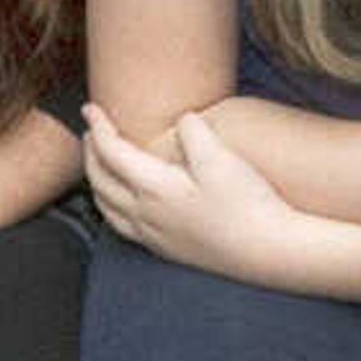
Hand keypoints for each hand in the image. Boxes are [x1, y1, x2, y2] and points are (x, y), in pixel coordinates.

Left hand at [82, 104, 301, 276]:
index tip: (91, 109)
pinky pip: (122, 227)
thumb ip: (194, 132)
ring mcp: (154, 236)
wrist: (269, 251)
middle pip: (100, 181)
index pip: (111, 153)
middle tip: (93, 131)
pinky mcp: (167, 250)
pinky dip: (110, 208)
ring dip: (97, 182)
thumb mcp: (222, 157)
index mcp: (153, 188)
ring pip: (106, 208)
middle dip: (91, 153)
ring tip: (100, 163)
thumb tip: (182, 120)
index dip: (98, 127)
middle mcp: (145, 215)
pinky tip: (122, 205)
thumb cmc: (247, 203)